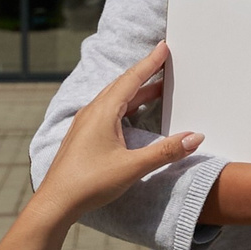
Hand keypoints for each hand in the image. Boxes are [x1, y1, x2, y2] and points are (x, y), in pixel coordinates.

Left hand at [32, 42, 200, 220]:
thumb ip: (166, 151)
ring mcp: (85, 123)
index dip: (150, 63)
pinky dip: (125, 105)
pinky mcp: (83, 136)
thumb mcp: (133, 167)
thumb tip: (195, 137)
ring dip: (136, 91)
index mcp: (102, 112)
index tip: (163, 47)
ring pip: (114, 99)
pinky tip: (131, 113)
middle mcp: (92, 112)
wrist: (56, 202)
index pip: (131, 80)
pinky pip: (107, 111)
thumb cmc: (89, 183)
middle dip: (145, 73)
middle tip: (164, 62)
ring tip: (156, 88)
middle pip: (122, 85)